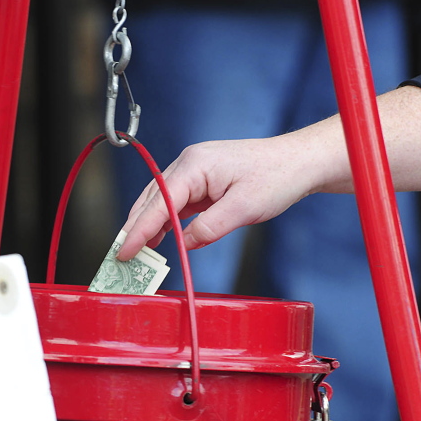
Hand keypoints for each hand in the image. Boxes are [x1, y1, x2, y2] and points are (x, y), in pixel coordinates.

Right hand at [116, 87, 420, 261]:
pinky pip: (175, 201)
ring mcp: (194, 170)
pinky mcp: (203, 179)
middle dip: (134, 230)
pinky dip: (165, 220)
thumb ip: (208, 229)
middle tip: (120, 259)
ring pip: (160, 200)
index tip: (123, 254)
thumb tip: (182, 246)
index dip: (138, 231)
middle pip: (151, 200)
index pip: (157, 202)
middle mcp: (188, 164)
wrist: (300, 161)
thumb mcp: (243, 210)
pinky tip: (161, 238)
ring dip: (147, 226)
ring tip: (135, 254)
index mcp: (194, 165)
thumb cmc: (276, 178)